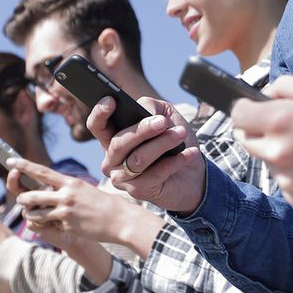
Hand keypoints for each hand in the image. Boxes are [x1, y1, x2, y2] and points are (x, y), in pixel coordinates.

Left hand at [7, 158, 148, 246]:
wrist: (120, 219)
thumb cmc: (104, 204)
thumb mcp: (85, 190)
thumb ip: (67, 189)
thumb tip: (53, 189)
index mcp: (70, 183)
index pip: (42, 171)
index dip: (24, 166)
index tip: (10, 160)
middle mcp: (66, 195)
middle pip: (32, 195)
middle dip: (23, 198)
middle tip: (21, 200)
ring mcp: (65, 211)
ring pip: (35, 213)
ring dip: (31, 214)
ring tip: (34, 214)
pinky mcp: (67, 226)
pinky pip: (47, 226)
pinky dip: (47, 226)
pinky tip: (57, 226)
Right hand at [89, 96, 207, 214]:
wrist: (194, 174)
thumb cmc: (174, 142)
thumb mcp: (164, 115)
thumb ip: (150, 106)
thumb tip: (143, 111)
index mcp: (113, 138)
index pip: (97, 125)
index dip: (100, 112)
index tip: (111, 100)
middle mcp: (112, 159)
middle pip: (119, 142)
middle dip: (142, 130)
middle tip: (163, 122)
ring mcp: (122, 177)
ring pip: (138, 158)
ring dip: (162, 144)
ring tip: (181, 134)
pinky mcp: (138, 191)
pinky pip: (155, 173)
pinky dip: (175, 161)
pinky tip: (189, 153)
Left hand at [232, 75, 292, 212]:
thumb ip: (280, 88)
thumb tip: (263, 98)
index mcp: (278, 120)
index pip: (238, 115)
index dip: (246, 109)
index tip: (252, 110)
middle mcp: (278, 151)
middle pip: (246, 140)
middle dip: (259, 131)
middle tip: (284, 127)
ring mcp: (288, 180)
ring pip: (267, 163)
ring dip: (278, 154)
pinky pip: (285, 184)